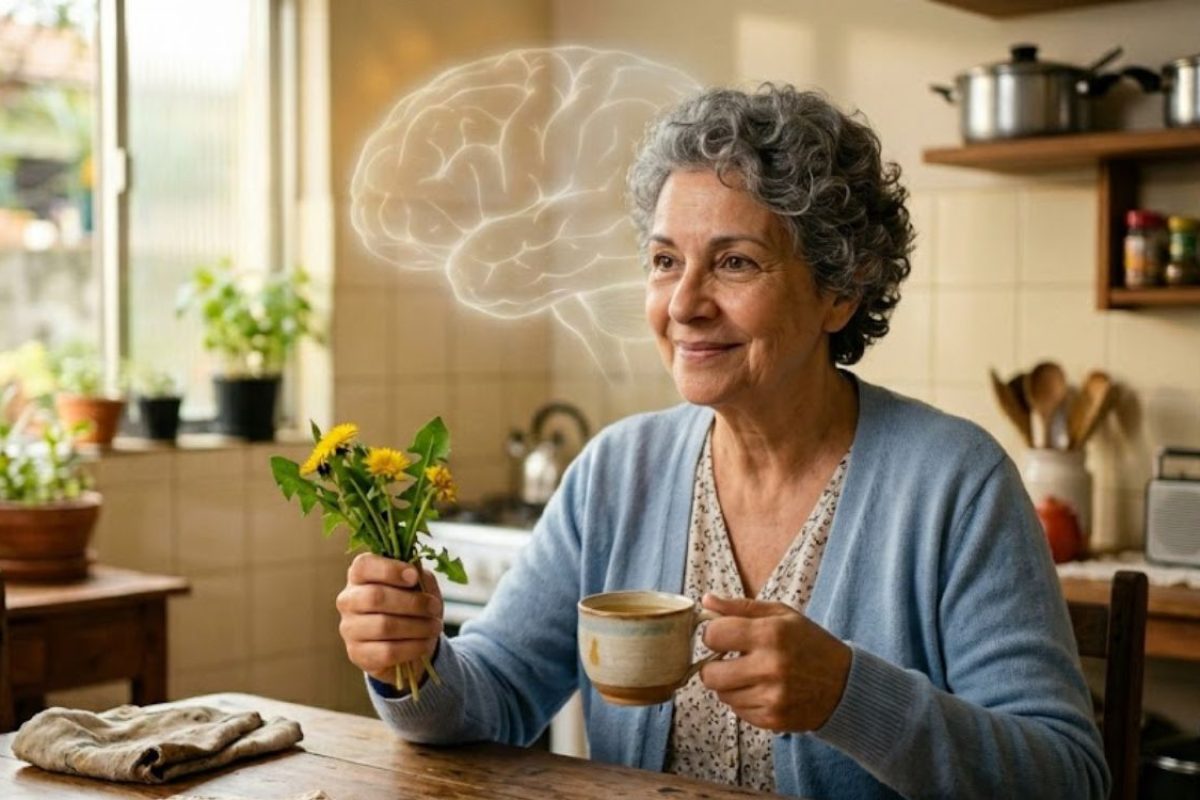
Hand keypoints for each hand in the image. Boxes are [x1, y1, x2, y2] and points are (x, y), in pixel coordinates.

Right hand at [336, 553, 443, 684]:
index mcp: (359, 576)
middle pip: (375, 597)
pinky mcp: (357, 654)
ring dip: (417, 626)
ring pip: (383, 626)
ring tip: (436, 626)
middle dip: (412, 602)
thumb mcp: (418, 583)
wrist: (408, 639)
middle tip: (434, 607)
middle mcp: (348, 600)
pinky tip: (426, 643)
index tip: (414, 577)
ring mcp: (349, 629)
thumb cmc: (411, 603)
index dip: (390, 570)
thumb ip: (417, 575)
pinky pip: (387, 651)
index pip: (364, 566)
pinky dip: (413, 647)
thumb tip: (414, 574)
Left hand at [699, 593, 850, 731]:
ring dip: (730, 684)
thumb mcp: (782, 615)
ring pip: (722, 694)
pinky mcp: (773, 719)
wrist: (846, 684)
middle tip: (728, 660)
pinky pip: (738, 711)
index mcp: (771, 634)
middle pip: (709, 674)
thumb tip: (706, 601)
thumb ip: (740, 607)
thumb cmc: (810, 643)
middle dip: (713, 665)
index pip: (714, 635)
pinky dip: (744, 700)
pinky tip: (762, 690)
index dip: (713, 634)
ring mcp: (772, 697)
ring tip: (751, 674)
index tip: (722, 635)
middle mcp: (770, 667)